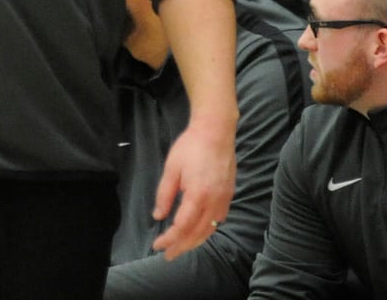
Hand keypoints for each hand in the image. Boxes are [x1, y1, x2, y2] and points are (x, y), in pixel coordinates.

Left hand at [151, 120, 235, 260]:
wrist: (216, 132)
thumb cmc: (190, 147)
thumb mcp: (171, 168)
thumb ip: (164, 194)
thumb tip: (158, 216)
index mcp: (198, 195)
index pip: (183, 227)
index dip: (170, 239)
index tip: (158, 246)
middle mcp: (214, 202)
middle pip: (197, 233)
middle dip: (181, 246)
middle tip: (167, 255)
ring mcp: (224, 200)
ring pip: (209, 229)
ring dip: (195, 241)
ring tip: (181, 247)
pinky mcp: (228, 195)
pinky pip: (217, 220)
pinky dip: (206, 230)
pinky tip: (197, 232)